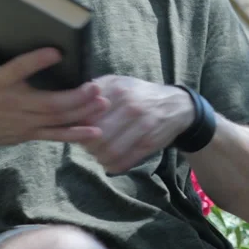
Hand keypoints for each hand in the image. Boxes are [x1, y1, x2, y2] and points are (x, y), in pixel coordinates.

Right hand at [0, 22, 109, 155]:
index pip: (19, 70)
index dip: (37, 61)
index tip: (57, 52)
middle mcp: (14, 103)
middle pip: (49, 103)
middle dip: (75, 96)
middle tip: (95, 85)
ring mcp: (24, 121)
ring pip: (57, 119)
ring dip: (82, 112)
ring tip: (102, 102)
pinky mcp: (31, 133)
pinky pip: (56, 135)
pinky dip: (76, 134)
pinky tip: (96, 130)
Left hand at [79, 75, 193, 173]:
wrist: (176, 105)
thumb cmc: (139, 93)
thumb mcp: (118, 82)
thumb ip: (95, 88)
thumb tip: (71, 100)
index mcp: (118, 90)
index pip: (87, 115)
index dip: (78, 126)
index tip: (78, 129)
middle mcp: (130, 107)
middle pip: (97, 135)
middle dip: (87, 144)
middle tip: (87, 144)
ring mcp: (142, 126)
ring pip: (109, 151)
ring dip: (99, 157)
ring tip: (98, 153)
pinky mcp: (149, 144)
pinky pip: (124, 162)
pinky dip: (112, 166)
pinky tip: (110, 161)